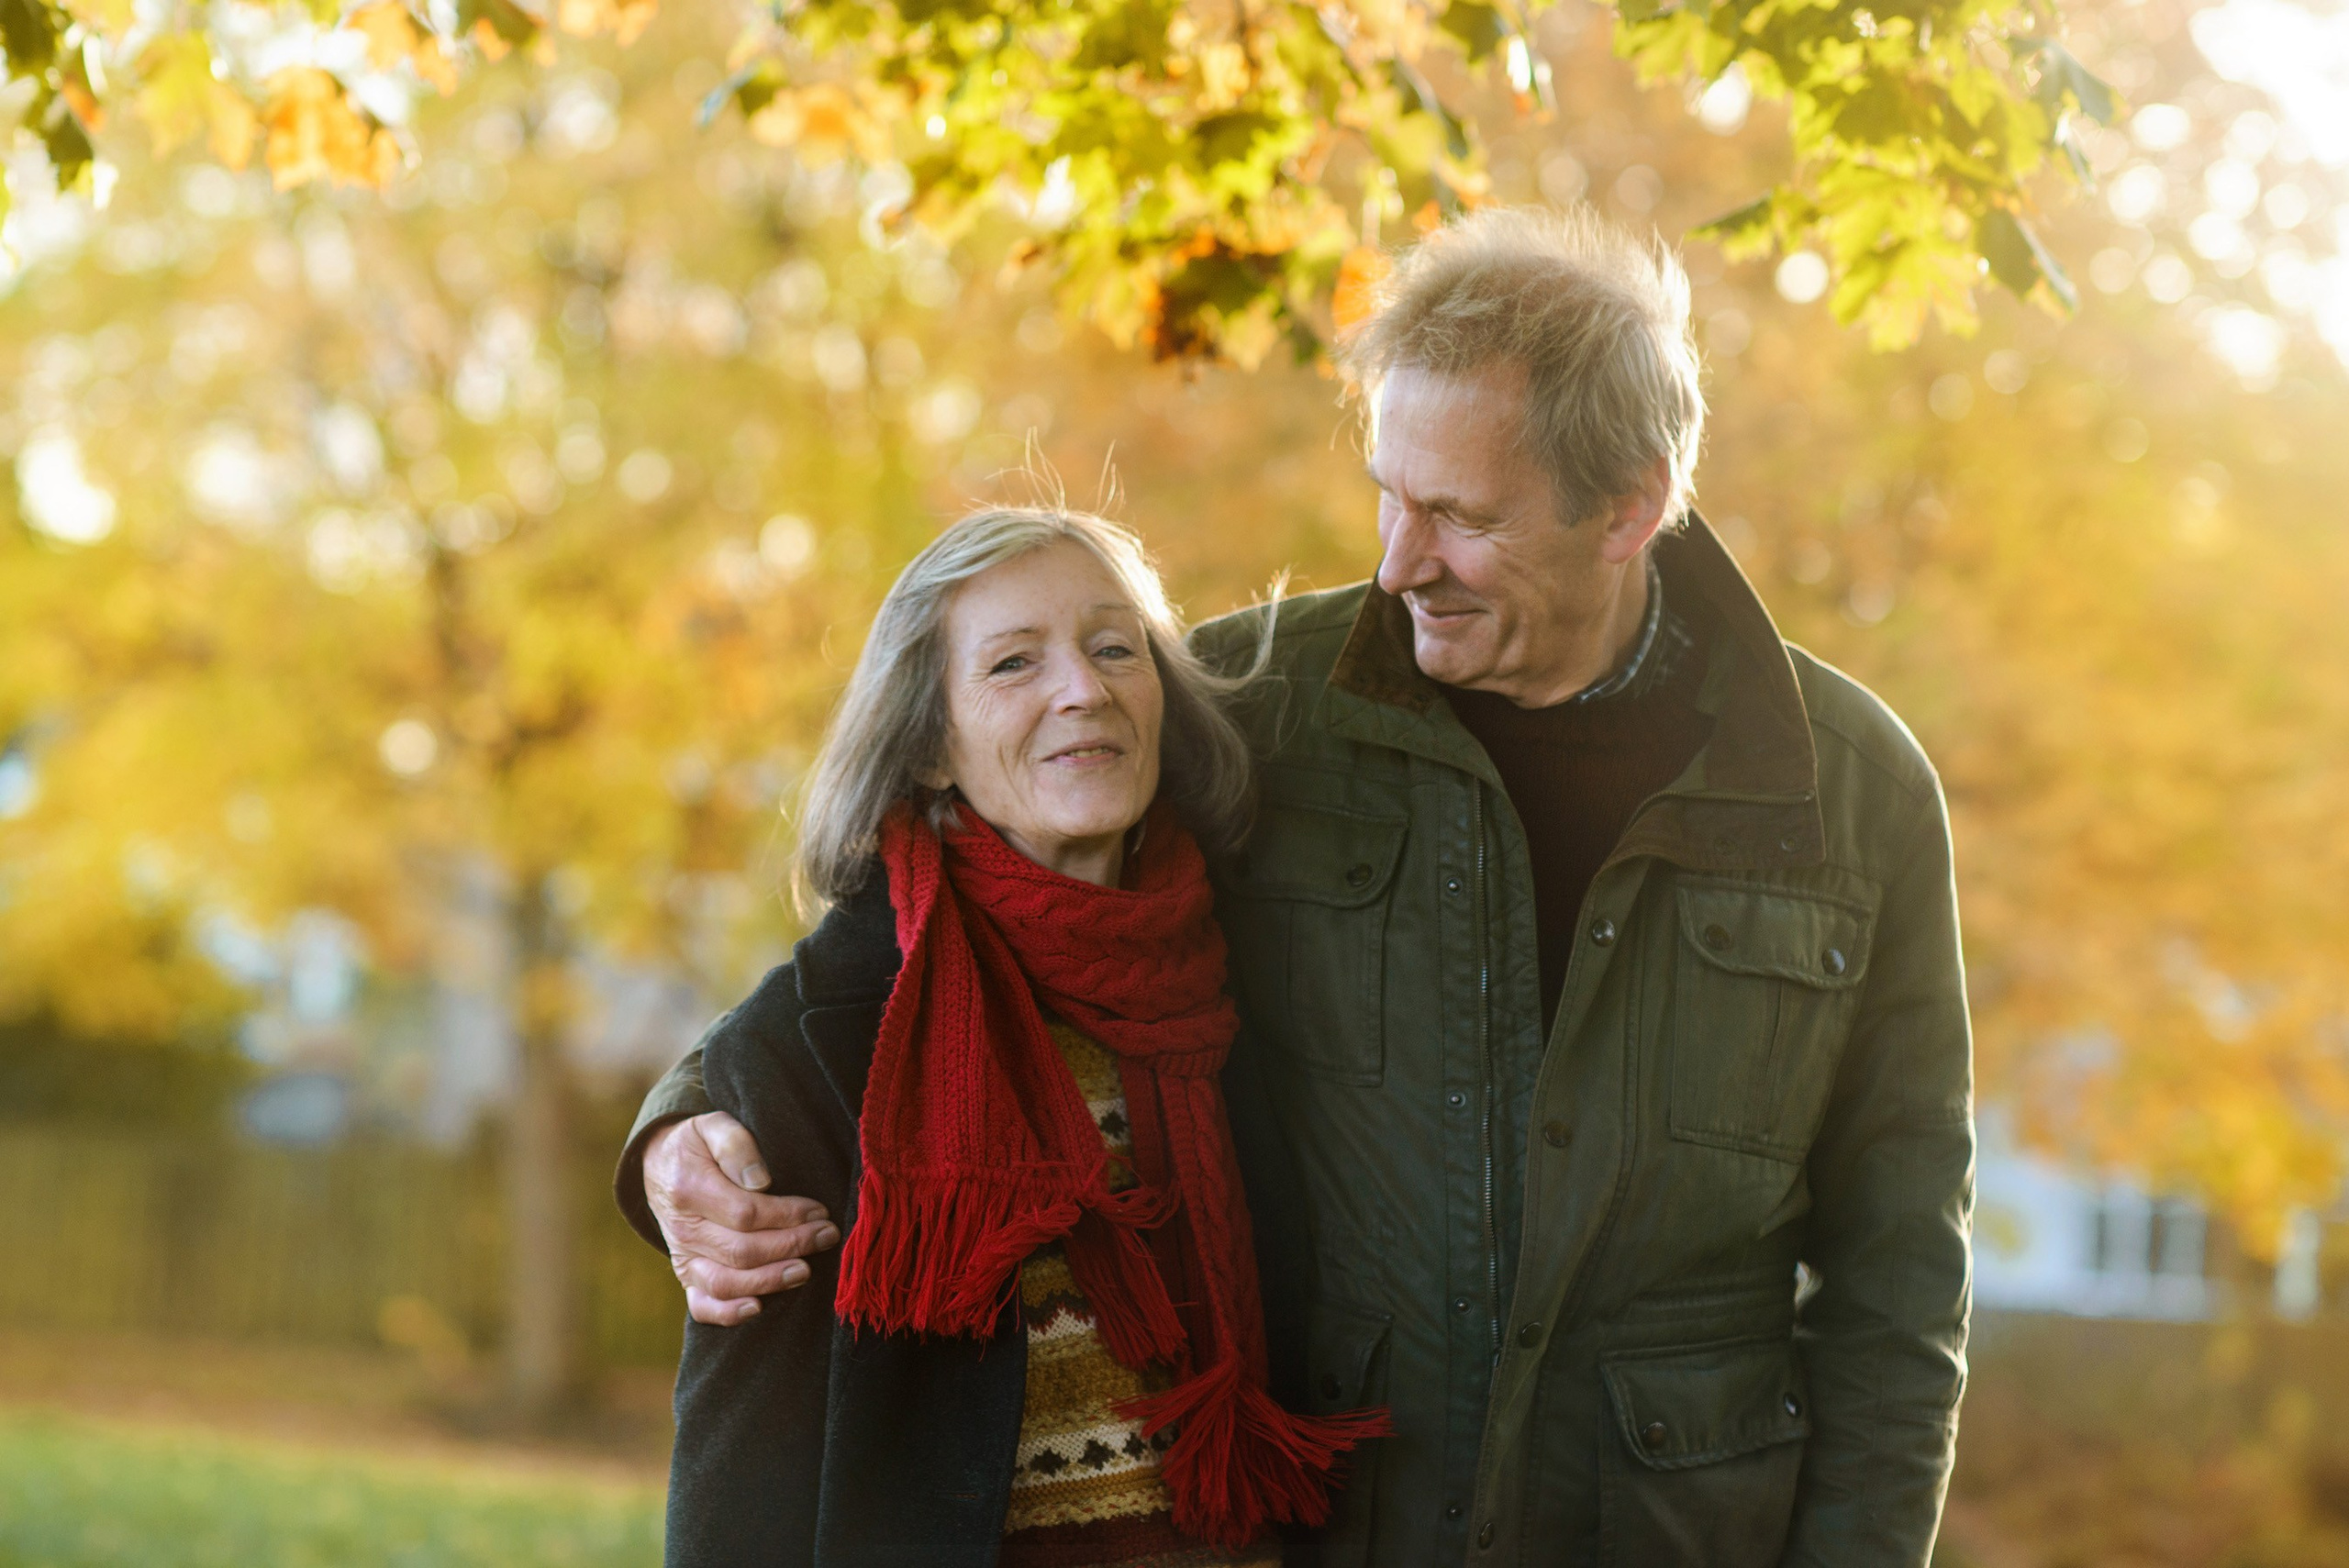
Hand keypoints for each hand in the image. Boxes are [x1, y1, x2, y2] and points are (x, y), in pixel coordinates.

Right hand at [644, 1112, 840, 1325]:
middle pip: (742, 1251)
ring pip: (726, 1282)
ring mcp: (683, 1257)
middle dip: (791, 1246)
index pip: (745, 1213)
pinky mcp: (687, 1276)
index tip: (819, 1211)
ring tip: (805, 1271)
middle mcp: (683, 1229)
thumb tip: (761, 1180)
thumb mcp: (712, 1126)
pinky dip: (728, 1313)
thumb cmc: (696, 1146)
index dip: (787, 1216)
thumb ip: (736, 1145)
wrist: (660, 1168)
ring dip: (770, 1280)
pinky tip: (758, 1307)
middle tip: (827, 1236)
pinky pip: (703, 1305)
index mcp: (688, 1189)